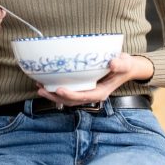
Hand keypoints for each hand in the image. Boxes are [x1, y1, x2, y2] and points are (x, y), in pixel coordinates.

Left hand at [36, 52, 153, 105]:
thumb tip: (112, 63)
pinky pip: (68, 91)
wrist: (126, 68)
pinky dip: (56, 89)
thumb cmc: (125, 65)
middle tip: (42, 89)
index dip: (70, 95)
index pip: (84, 97)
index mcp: (100, 93)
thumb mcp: (125, 64)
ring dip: (53, 94)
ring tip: (39, 87)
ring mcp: (86, 92)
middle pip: (71, 101)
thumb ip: (120, 64)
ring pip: (67, 98)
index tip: (59, 89)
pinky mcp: (82, 87)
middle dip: (56, 97)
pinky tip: (46, 82)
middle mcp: (91, 95)